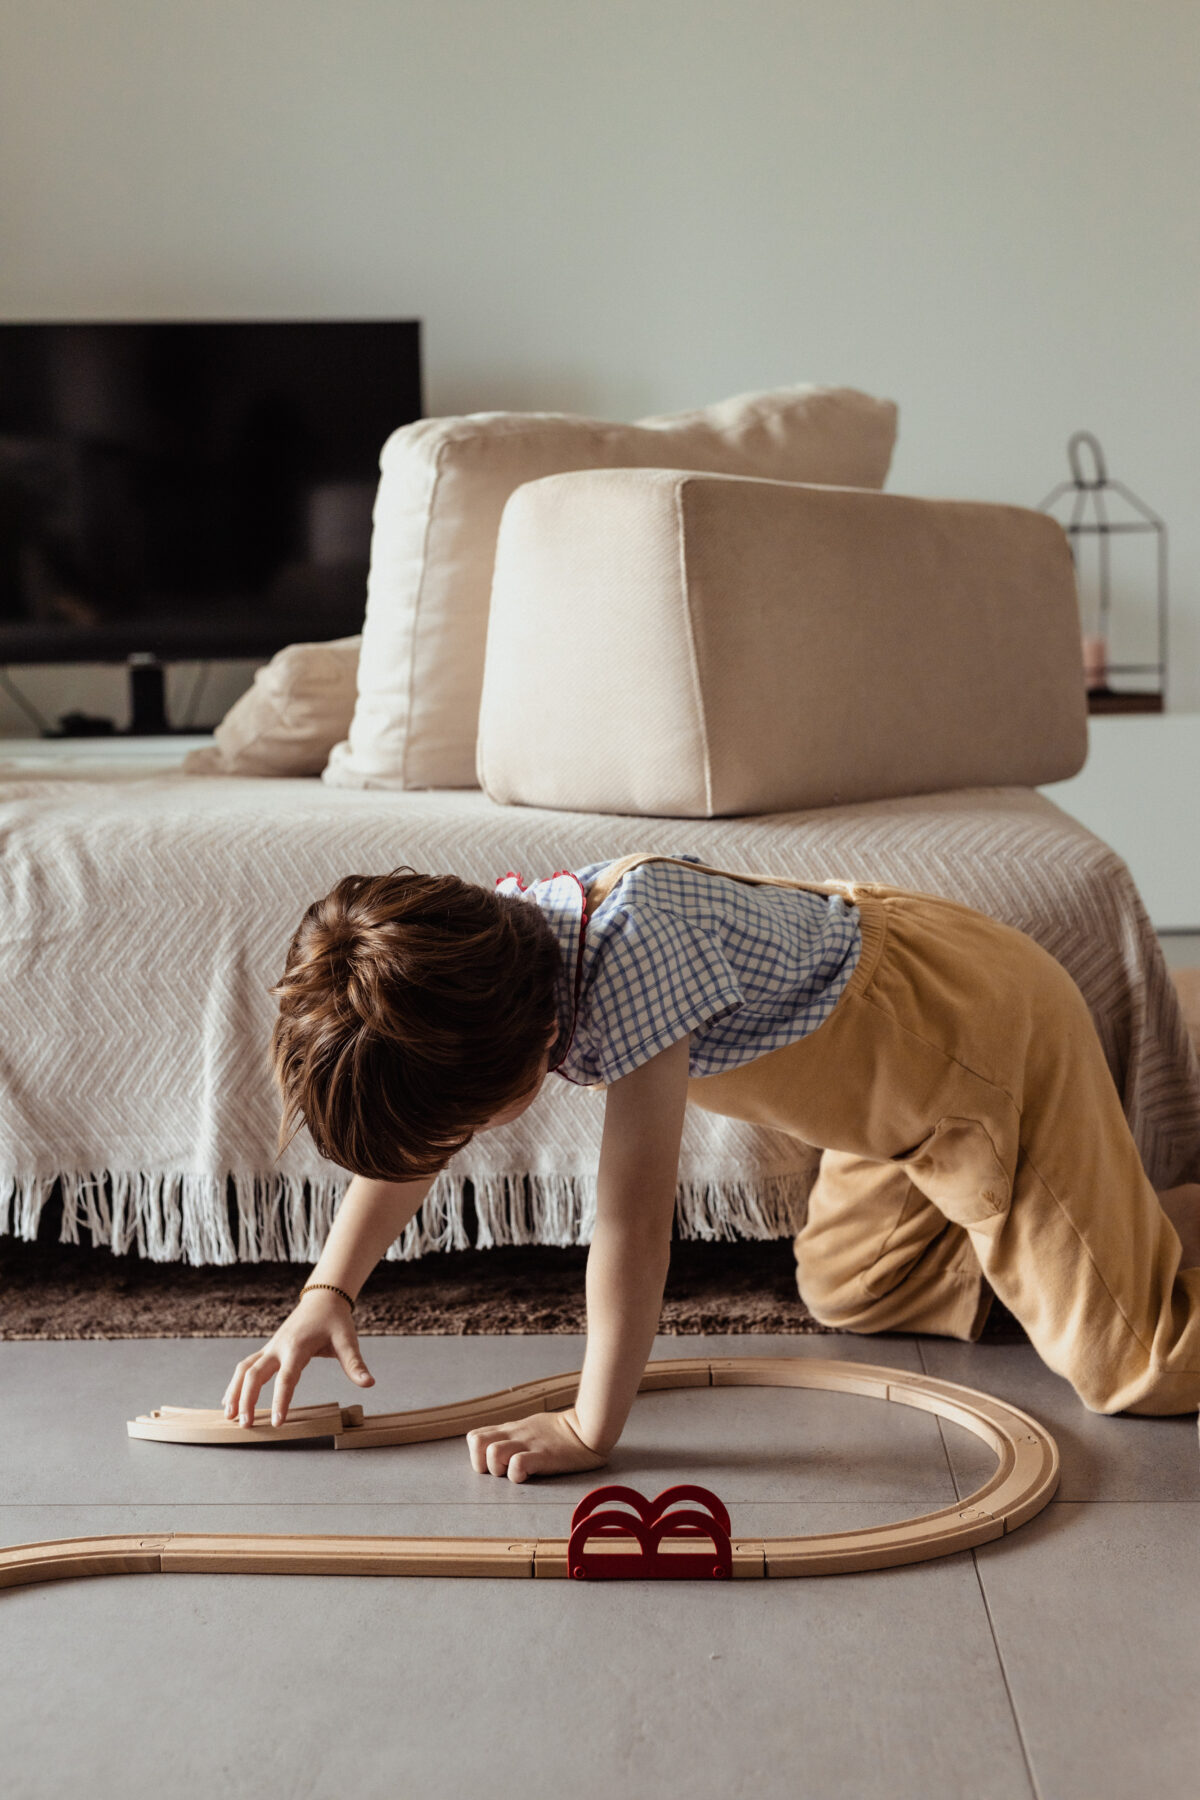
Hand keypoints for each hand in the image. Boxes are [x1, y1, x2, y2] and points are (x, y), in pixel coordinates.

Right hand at [221, 1290, 373, 1426]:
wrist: (322, 1300)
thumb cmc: (335, 1321)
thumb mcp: (347, 1340)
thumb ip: (355, 1364)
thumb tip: (369, 1383)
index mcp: (297, 1347)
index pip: (286, 1378)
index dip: (281, 1400)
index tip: (277, 1422)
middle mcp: (278, 1347)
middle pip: (255, 1374)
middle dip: (247, 1399)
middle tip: (246, 1425)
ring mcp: (270, 1348)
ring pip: (244, 1369)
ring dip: (235, 1392)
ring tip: (229, 1416)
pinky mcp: (268, 1350)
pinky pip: (246, 1366)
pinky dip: (236, 1384)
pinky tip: (230, 1401)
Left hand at [466, 1407, 608, 1482]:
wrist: (588, 1428)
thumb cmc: (561, 1431)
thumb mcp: (531, 1426)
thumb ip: (514, 1435)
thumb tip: (499, 1447)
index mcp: (511, 1430)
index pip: (475, 1437)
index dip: (477, 1455)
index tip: (492, 1465)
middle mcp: (514, 1435)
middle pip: (477, 1444)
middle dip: (482, 1463)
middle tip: (501, 1471)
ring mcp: (527, 1444)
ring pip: (493, 1454)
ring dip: (499, 1469)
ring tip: (516, 1473)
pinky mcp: (542, 1456)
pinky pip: (518, 1466)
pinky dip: (518, 1475)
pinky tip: (529, 1475)